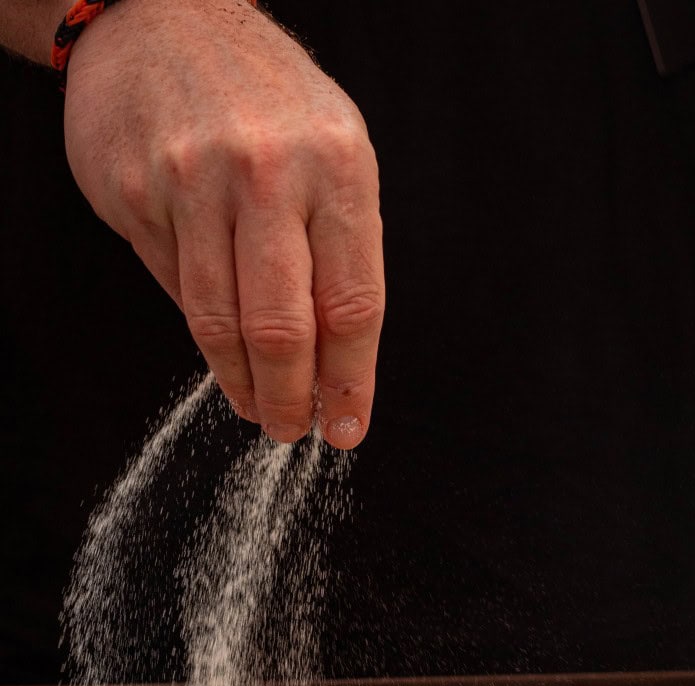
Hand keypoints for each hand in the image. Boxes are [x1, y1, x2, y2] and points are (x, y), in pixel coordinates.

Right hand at [64, 0, 383, 447]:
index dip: (350, 383)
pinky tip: (218, 342)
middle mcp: (267, 172)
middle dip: (291, 399)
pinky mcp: (137, 193)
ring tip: (257, 407)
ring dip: (241, 382)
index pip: (353, 304)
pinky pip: (173, 287)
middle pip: (282, 328)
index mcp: (338, 164)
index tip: (346, 429)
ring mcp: (194, 181)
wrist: (161, 14)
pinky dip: (201, 327)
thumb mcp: (332, 152)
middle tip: (291, 431)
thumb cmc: (265, 98)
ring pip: (219, 322)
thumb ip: (338, 249)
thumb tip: (334, 363)